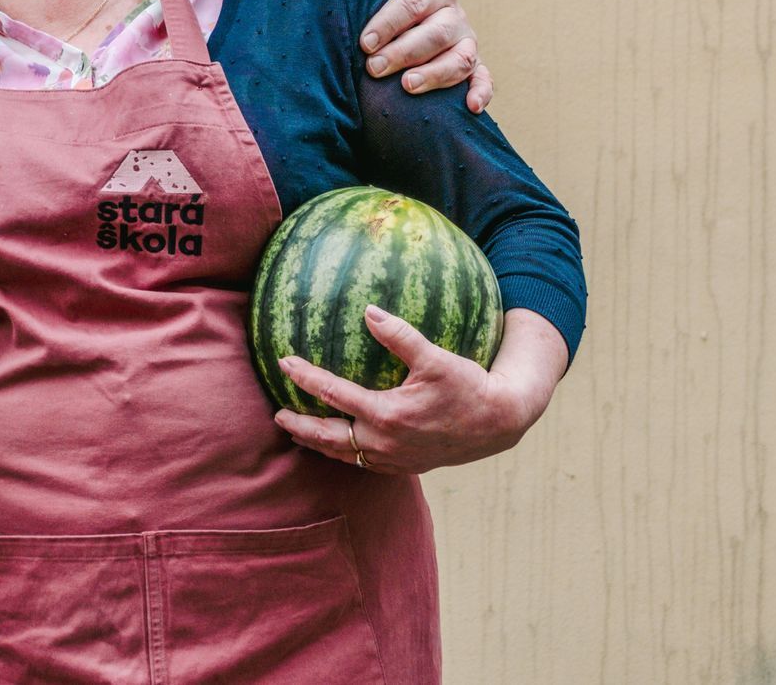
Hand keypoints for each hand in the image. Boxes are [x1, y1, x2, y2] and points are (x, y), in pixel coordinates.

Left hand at [272, 306, 565, 474]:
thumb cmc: (468, 386)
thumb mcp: (437, 358)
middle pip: (329, 437)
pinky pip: (362, 461)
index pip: (335, 395)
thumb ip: (400, 336)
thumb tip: (368, 310)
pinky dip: (342, 451)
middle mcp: (386, 442)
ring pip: (344, 454)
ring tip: (297, 431)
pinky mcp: (403, 465)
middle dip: (300, 426)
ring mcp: (394, 458)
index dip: (306, 377)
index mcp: (388, 415)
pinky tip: (336, 441)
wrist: (498, 423)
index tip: (284, 362)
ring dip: (318, 442)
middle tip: (277, 414)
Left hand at [359, 0, 491, 112]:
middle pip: (436, 34)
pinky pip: (483, 80)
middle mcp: (455, 15)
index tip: (365, 42)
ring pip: (460, 60)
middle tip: (374, 68)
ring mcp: (467, 43)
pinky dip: (481, 92)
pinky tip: (470, 107)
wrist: (403, 21)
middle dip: (404, 52)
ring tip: (407, 86)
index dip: (389, 22)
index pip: (414, 2)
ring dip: (435, 74)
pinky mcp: (474, 67)